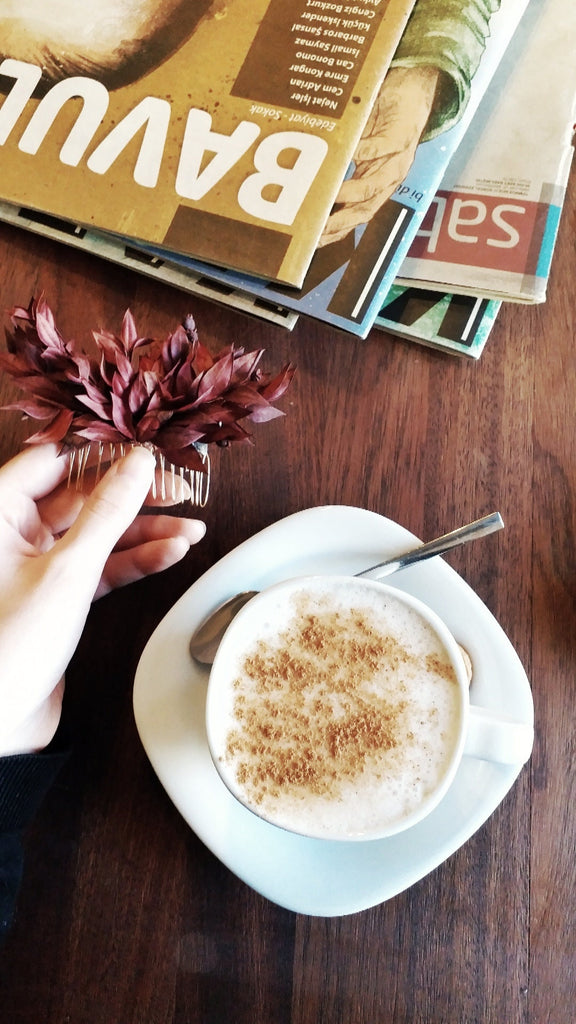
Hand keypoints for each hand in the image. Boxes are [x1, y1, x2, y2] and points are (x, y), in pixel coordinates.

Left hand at [0, 443, 205, 755]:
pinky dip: (135, 561)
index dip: (105, 454)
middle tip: (180, 490)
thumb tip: (139, 464)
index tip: (149, 453)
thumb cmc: (10, 647)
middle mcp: (13, 532)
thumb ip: (107, 513)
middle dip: (135, 496)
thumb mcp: (68, 571)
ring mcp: (36, 564)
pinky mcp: (57, 594)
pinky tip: (170, 553)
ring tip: (191, 528)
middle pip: (83, 495)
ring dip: (145, 531)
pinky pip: (101, 565)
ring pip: (98, 532)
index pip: (56, 460)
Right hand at [318, 66, 439, 246]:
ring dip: (351, 193)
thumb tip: (307, 171)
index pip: (355, 216)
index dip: (336, 232)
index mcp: (375, 183)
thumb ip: (340, 161)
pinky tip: (346, 153)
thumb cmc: (382, 117)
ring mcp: (397, 161)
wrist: (415, 87)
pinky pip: (381, 148)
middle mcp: (388, 179)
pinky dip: (363, 152)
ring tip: (330, 193)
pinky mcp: (401, 138)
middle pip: (364, 210)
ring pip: (373, 186)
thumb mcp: (358, 146)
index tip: (313, 240)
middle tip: (318, 227)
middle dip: (341, 222)